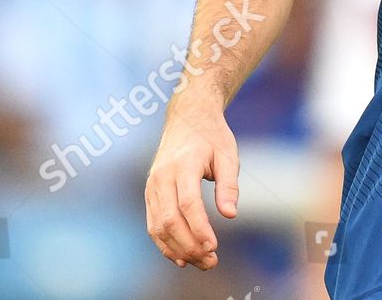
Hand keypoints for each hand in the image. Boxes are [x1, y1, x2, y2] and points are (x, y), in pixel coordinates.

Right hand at [145, 103, 239, 270]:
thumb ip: (229, 185)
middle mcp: (162, 176)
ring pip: (159, 226)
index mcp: (183, 164)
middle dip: (190, 245)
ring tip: (202, 263)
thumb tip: (231, 215)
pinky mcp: (150, 193)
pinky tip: (182, 258)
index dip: (199, 228)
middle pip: (170, 219)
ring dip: (178, 249)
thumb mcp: (228, 155)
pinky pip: (153, 224)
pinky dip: (165, 244)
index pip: (188, 203)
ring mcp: (152, 185)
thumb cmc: (212, 137)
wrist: (187, 117)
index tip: (214, 247)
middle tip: (212, 262)